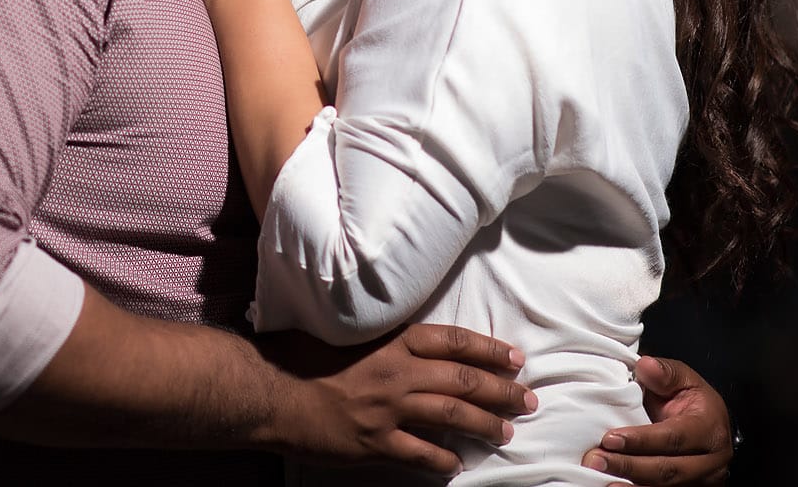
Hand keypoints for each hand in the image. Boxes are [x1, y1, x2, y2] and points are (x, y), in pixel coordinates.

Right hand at [262, 323, 534, 473]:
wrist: (269, 389)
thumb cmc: (300, 355)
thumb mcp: (345, 332)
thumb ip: (381, 337)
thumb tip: (408, 341)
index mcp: (391, 341)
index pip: (453, 342)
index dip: (488, 350)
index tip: (514, 359)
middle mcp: (396, 373)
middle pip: (462, 380)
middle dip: (501, 390)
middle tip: (527, 398)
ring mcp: (388, 409)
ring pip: (451, 417)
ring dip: (485, 424)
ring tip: (506, 431)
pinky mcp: (375, 442)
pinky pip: (422, 454)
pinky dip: (444, 461)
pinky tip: (458, 465)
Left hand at [583, 355, 733, 483]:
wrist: (709, 423)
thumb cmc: (692, 401)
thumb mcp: (684, 378)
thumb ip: (665, 372)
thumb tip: (646, 366)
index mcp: (710, 430)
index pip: (674, 438)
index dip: (641, 440)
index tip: (610, 438)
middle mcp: (711, 463)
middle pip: (668, 470)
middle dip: (629, 466)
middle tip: (595, 460)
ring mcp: (703, 482)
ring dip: (629, 484)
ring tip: (599, 476)